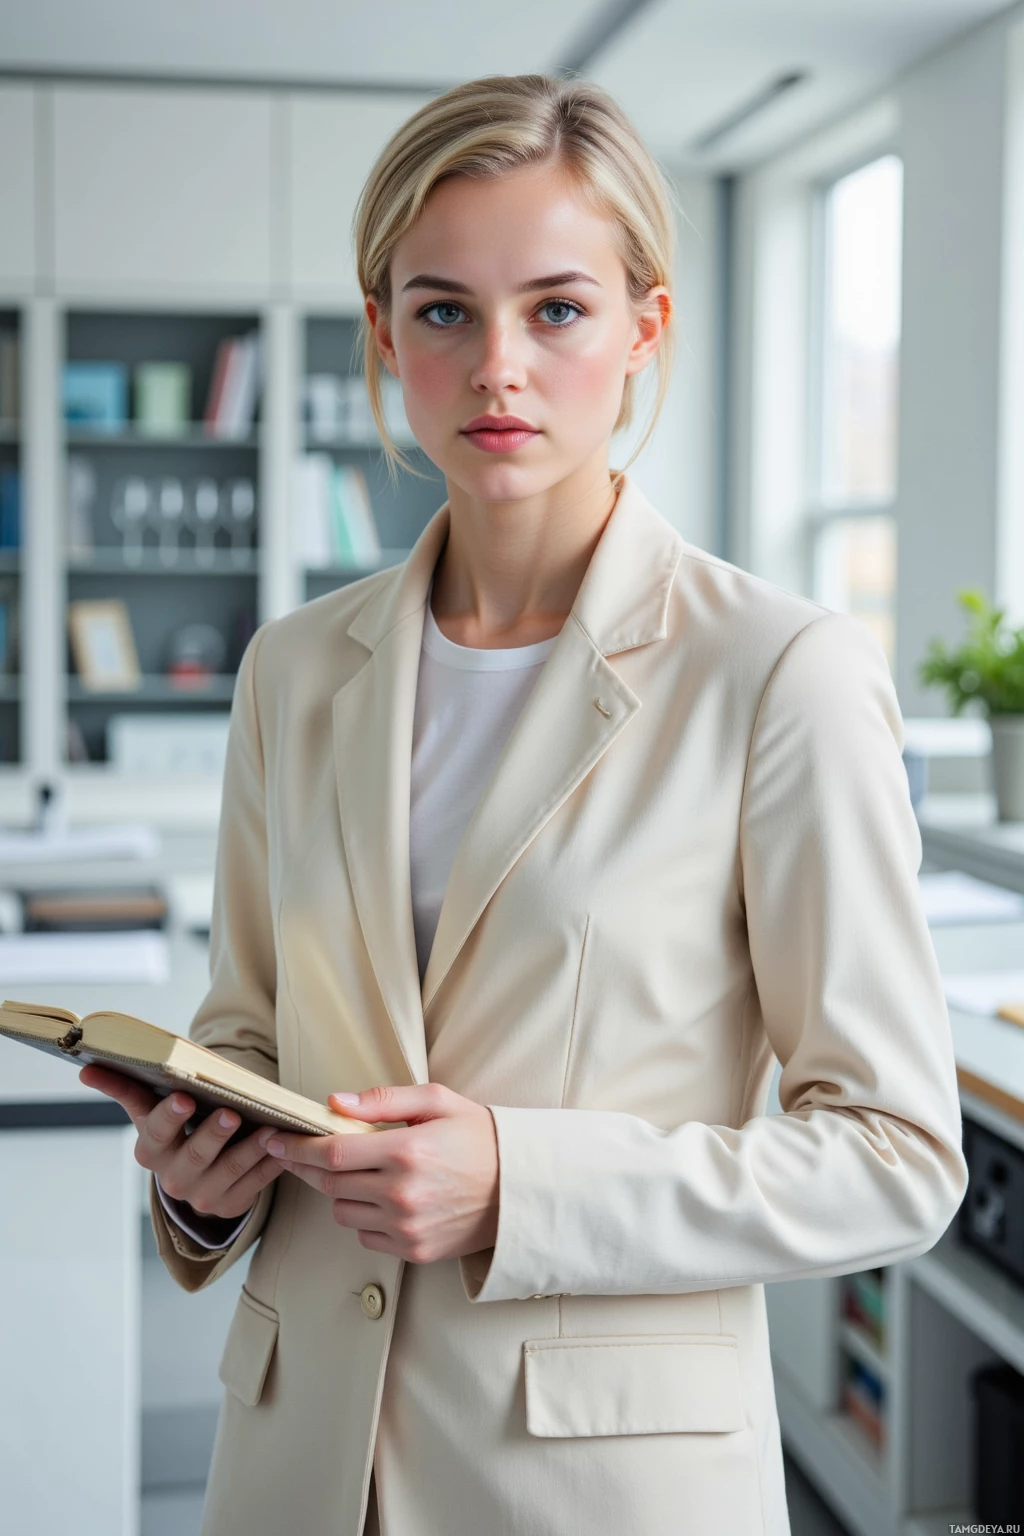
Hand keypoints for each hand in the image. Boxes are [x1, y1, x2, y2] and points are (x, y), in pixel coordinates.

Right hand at [78, 1063, 285, 1221]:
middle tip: (231, 1113)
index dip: (170, 1116)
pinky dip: (270, 1164)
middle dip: (214, 1134)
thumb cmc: (175, 1129)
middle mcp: (173, 1177)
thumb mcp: (151, 1111)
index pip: (157, 1131)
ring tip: (271, 1128)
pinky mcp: (230, 1205)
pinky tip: (283, 1147)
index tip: (184, 1097)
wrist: (194, 1176)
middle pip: (195, 1155)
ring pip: (230, 1171)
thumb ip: (126, 1088)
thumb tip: (87, 1068)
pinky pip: (255, 1184)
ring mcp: (202, 1195)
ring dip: (251, 1149)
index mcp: (152, 1149)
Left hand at [263, 1083, 498, 1262]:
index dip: (296, 1147)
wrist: (521, 1188)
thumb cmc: (479, 1138)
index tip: (275, 1139)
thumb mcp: (437, 1102)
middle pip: (329, 1185)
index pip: (331, 1153)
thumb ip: (383, 1100)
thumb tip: (334, 1102)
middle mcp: (402, 1194)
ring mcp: (407, 1227)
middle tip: (300, 1153)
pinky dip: (365, 1218)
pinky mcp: (413, 1251)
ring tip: (363, 1174)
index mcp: (406, 1151)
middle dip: (307, 1168)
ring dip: (340, 1192)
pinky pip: (365, 1236)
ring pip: (343, 1212)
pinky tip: (384, 1199)